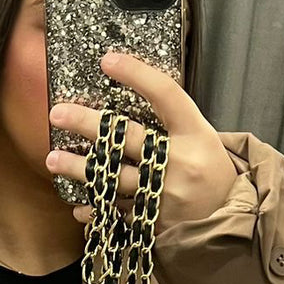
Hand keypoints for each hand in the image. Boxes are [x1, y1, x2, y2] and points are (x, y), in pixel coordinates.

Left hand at [45, 51, 237, 229]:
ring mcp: (165, 195)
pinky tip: (78, 205)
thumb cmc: (211, 172)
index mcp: (196, 135)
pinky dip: (96, 209)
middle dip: (88, 124)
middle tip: (56, 113)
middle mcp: (180, 164)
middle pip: (127, 138)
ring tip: (53, 159)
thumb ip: (172, 122)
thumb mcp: (202, 138)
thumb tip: (132, 91)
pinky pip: (117, 213)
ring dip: (80, 169)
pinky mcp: (155, 222)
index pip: (166, 95)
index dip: (137, 75)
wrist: (231, 221)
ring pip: (114, 178)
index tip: (107, 60)